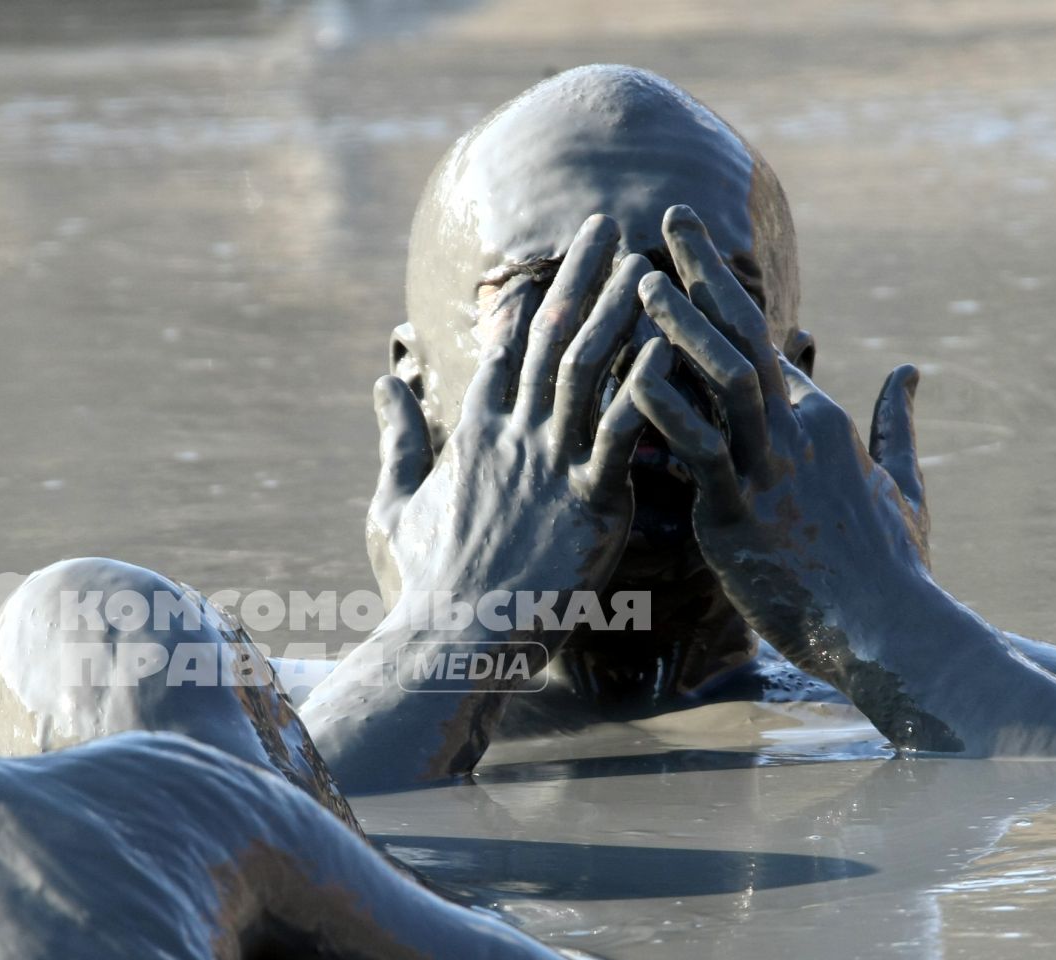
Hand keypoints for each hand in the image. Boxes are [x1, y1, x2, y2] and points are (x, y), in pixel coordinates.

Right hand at [366, 214, 650, 617]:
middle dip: (579, 276)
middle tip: (607, 225)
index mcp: (474, 434)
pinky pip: (626, 431)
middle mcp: (512, 436)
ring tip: (646, 264)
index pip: (505, 350)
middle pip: (550, 338)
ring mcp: (550, 464)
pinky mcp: (589, 501)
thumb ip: (396, 438)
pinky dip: (649, 385)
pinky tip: (671, 344)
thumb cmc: (424, 582)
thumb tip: (384, 381)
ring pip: (589, 368)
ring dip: (619, 310)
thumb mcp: (395, 501)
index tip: (554, 261)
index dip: (531, 299)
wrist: (452, 638)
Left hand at [626, 204, 1055, 755]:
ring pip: (723, 377)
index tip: (688, 251)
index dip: (724, 294)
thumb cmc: (892, 568)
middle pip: (746, 334)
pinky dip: (665, 409)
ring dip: (680, 326)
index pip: (765, 343)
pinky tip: (630, 377)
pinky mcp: (740, 514)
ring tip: (639, 281)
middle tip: (666, 219)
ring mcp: (769, 470)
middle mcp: (797, 431)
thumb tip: (910, 370)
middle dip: (705, 275)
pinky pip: (699, 449)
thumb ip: (896, 424)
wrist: (890, 632)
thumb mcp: (903, 484)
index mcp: (822, 420)